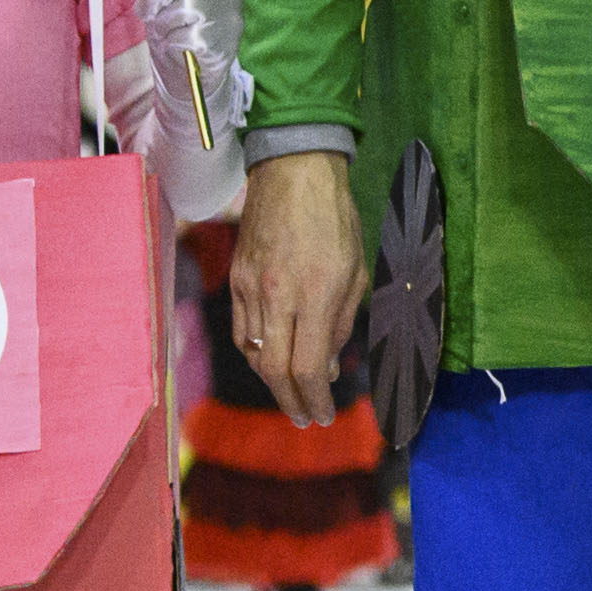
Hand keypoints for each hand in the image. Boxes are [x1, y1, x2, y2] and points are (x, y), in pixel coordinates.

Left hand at [129, 0, 240, 64]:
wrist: (198, 73)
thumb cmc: (179, 27)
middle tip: (143, 12)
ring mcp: (228, 17)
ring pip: (184, 7)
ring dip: (162, 23)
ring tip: (163, 31)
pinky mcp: (223, 42)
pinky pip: (186, 35)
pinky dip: (173, 41)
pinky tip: (176, 45)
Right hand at [232, 148, 375, 428]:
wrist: (293, 172)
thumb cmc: (335, 218)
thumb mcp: (355, 271)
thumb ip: (342, 323)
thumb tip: (329, 367)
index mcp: (315, 295)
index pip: (308, 368)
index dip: (315, 401)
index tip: (323, 416)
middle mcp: (278, 297)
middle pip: (275, 372)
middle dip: (291, 403)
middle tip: (306, 418)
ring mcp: (251, 289)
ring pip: (255, 354)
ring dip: (273, 383)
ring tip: (292, 395)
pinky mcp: (236, 279)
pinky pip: (241, 331)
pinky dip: (255, 355)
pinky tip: (270, 362)